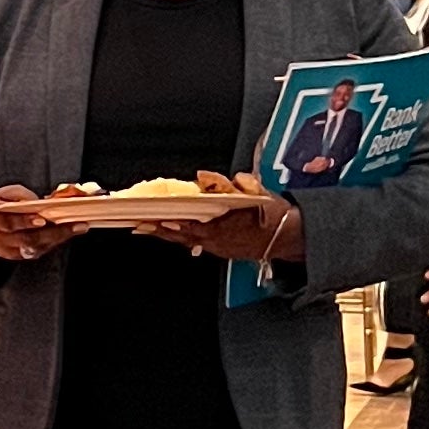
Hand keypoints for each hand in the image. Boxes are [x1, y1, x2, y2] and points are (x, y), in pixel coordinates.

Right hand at [0, 185, 74, 263]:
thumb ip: (23, 196)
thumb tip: (45, 203)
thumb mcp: (7, 192)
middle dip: (54, 233)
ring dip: (59, 238)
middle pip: (27, 240)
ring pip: (35, 248)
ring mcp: (7, 250)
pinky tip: (68, 233)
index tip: (42, 220)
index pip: (9, 222)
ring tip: (79, 227)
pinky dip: (54, 241)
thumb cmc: (0, 203)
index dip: (25, 222)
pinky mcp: (16, 256)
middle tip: (77, 225)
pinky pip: (37, 251)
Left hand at [140, 168, 301, 266]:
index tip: (158, 219)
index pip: (195, 226)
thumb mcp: (259, 194)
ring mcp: (219, 248)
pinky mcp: (221, 251)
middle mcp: (220, 240)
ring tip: (146, 227)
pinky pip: (195, 245)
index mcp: (228, 226)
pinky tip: (169, 232)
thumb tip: (210, 176)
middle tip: (140, 224)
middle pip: (185, 236)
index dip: (175, 225)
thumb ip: (238, 184)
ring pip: (188, 241)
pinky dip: (181, 238)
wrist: (288, 238)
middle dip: (162, 230)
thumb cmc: (274, 215)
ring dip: (167, 234)